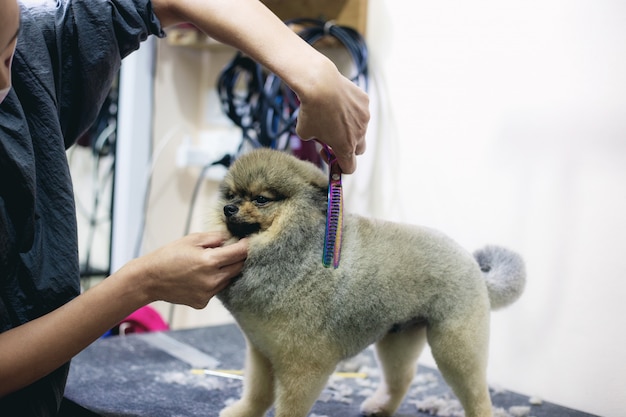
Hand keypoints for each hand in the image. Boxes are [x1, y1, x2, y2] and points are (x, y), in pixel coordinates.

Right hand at [129, 232, 247, 308]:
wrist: (149, 279)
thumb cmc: (168, 256)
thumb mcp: (191, 239)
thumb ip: (215, 238)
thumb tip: (231, 238)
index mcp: (210, 261)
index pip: (240, 253)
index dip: (246, 245)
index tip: (247, 240)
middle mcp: (212, 280)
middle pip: (238, 268)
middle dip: (237, 258)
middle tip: (231, 250)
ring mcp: (208, 293)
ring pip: (228, 279)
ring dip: (226, 270)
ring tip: (210, 263)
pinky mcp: (202, 302)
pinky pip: (216, 290)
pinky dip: (214, 282)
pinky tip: (200, 277)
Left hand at [295, 64, 368, 173]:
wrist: (319, 83)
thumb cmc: (310, 110)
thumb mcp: (304, 133)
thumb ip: (316, 140)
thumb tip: (320, 137)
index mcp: (345, 147)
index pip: (349, 168)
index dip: (339, 167)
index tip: (331, 157)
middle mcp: (359, 134)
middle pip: (358, 150)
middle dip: (348, 147)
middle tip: (333, 138)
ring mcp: (364, 118)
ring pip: (360, 128)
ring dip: (350, 127)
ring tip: (333, 114)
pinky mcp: (364, 102)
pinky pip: (360, 110)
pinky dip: (351, 109)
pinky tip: (338, 101)